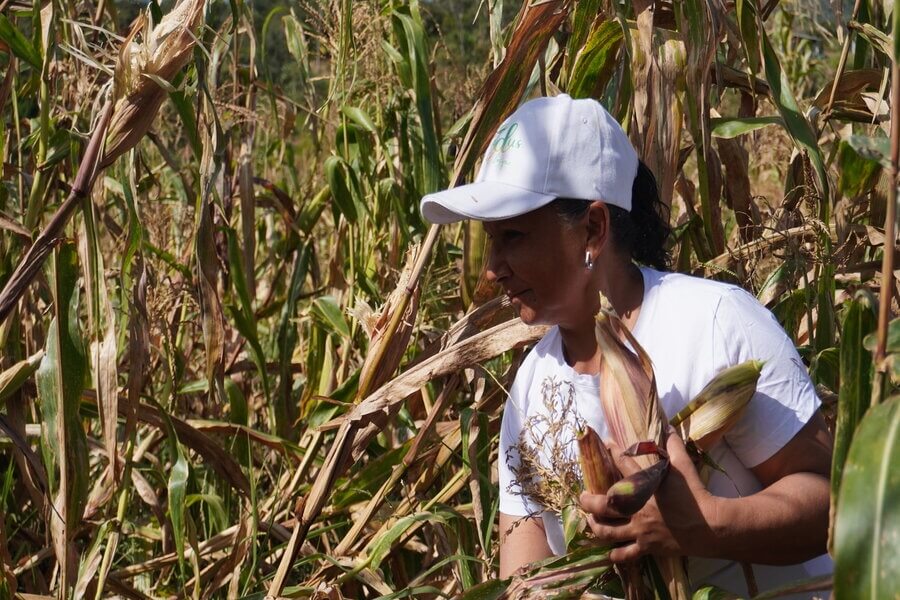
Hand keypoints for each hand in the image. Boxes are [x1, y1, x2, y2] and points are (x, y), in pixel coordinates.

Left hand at [579, 432, 719, 562]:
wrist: (710, 526)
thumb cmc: (695, 494)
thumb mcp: (684, 466)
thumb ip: (674, 447)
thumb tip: (669, 428)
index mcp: (644, 486)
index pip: (622, 463)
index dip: (613, 451)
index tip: (606, 443)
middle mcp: (636, 509)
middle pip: (602, 505)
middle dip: (588, 501)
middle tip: (582, 497)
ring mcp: (640, 530)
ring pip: (608, 532)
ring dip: (596, 526)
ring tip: (591, 522)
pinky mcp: (647, 547)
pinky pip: (625, 555)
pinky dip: (615, 555)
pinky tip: (608, 553)